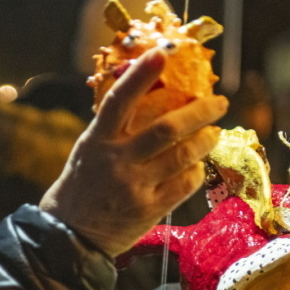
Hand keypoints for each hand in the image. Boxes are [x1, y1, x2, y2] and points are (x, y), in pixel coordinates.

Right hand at [39, 47, 227, 256]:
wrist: (70, 235)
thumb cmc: (81, 186)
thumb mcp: (88, 150)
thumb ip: (113, 129)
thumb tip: (149, 97)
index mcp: (98, 140)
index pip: (120, 100)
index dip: (141, 75)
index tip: (162, 54)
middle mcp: (117, 160)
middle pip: (167, 128)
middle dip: (200, 111)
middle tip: (219, 102)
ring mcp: (135, 186)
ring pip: (183, 156)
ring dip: (206, 140)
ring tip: (214, 133)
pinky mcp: (149, 209)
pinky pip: (184, 185)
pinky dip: (196, 171)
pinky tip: (198, 165)